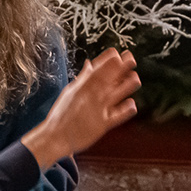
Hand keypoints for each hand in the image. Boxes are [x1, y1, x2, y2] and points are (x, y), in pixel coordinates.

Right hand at [20, 48, 140, 166]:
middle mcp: (90, 97)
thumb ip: (82, 78)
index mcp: (81, 88)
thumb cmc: (62, 114)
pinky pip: (116, 117)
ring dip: (125, 86)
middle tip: (131, 58)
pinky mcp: (102, 126)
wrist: (55, 137)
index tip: (117, 53)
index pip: (96, 70)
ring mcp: (97, 110)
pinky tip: (132, 104)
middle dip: (120, 68)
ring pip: (114, 95)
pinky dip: (124, 110)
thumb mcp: (69, 92)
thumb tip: (90, 63)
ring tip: (135, 78)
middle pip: (107, 79)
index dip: (107, 60)